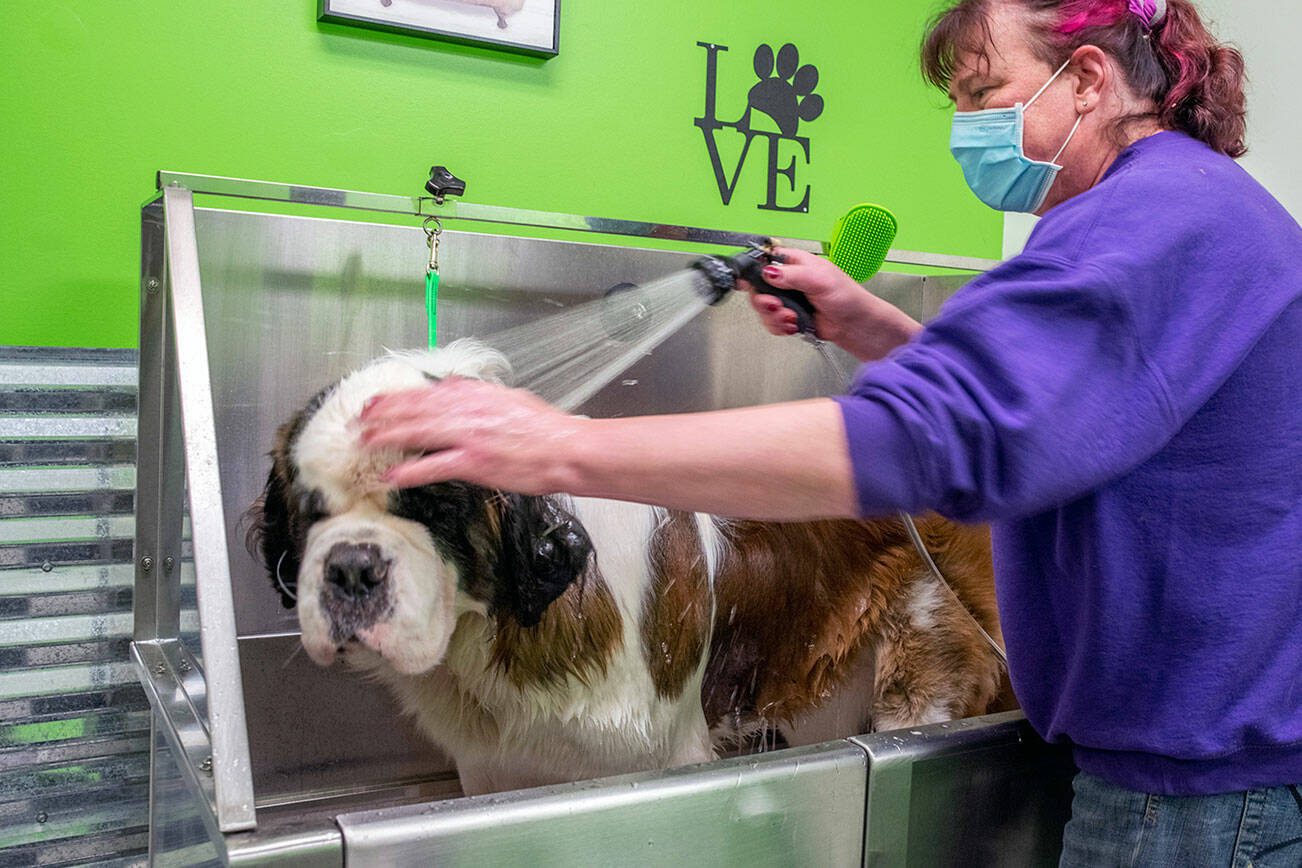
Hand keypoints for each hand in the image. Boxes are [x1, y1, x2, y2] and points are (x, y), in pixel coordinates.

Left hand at [358, 378, 581, 492]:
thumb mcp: (510, 399)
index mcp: (476, 394)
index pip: (427, 392)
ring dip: (388, 437)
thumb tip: (454, 388)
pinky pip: (433, 466)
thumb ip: (479, 394)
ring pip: (417, 433)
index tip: (378, 400)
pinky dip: (410, 472)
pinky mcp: (474, 462)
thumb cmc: (545, 429)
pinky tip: (392, 476)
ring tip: (366, 442)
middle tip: (359, 419)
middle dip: (383, 415)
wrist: (566, 450)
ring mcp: (469, 437)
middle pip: (415, 409)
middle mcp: (468, 411)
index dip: (397, 397)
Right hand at [739, 247, 922, 361]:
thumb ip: (791, 275)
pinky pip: (772, 322)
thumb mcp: (818, 279)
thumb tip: (769, 272)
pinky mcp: (789, 316)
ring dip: (774, 317)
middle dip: (765, 301)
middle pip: (758, 288)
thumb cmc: (847, 297)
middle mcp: (788, 279)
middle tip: (776, 305)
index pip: (765, 260)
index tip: (747, 282)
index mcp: (795, 262)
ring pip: (763, 308)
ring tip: (791, 317)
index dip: (753, 270)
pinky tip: (793, 324)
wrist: (854, 324)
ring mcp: (788, 298)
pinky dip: (780, 326)